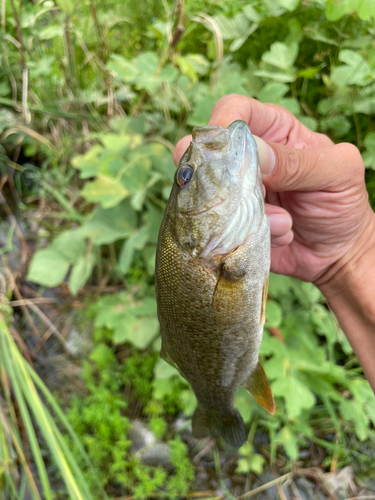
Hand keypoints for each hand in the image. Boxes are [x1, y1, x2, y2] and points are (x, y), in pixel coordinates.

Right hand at [174, 94, 374, 283]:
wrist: (335, 255)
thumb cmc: (342, 204)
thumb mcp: (339, 173)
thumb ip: (300, 161)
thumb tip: (254, 152)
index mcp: (275, 131)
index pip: (235, 109)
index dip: (223, 122)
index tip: (223, 150)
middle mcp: (248, 158)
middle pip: (208, 151)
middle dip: (229, 178)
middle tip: (258, 197)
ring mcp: (235, 192)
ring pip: (209, 192)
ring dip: (245, 212)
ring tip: (285, 222)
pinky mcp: (230, 222)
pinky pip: (219, 225)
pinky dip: (248, 234)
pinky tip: (280, 236)